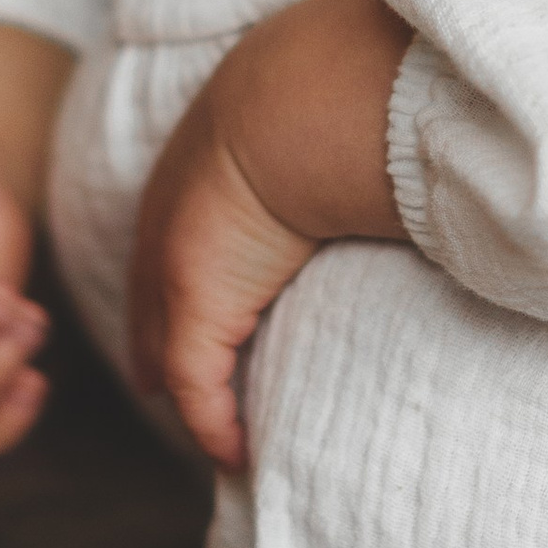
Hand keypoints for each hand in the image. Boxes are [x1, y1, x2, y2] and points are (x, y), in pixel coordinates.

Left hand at [128, 0, 411, 469]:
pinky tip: (234, 452)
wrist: (302, 103)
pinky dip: (213, 422)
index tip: (170, 300)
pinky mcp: (194, 304)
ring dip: (182, 386)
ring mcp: (174, 259)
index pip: (171, 224)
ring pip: (167, 342)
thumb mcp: (321, 109)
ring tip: (205, 427)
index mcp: (203, 154)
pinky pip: (197, 382)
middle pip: (149, 288)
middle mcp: (173, 209)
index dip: (168, 266)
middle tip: (152, 381)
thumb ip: (339, 131)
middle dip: (151, 334)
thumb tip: (398, 131)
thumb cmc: (333, 95)